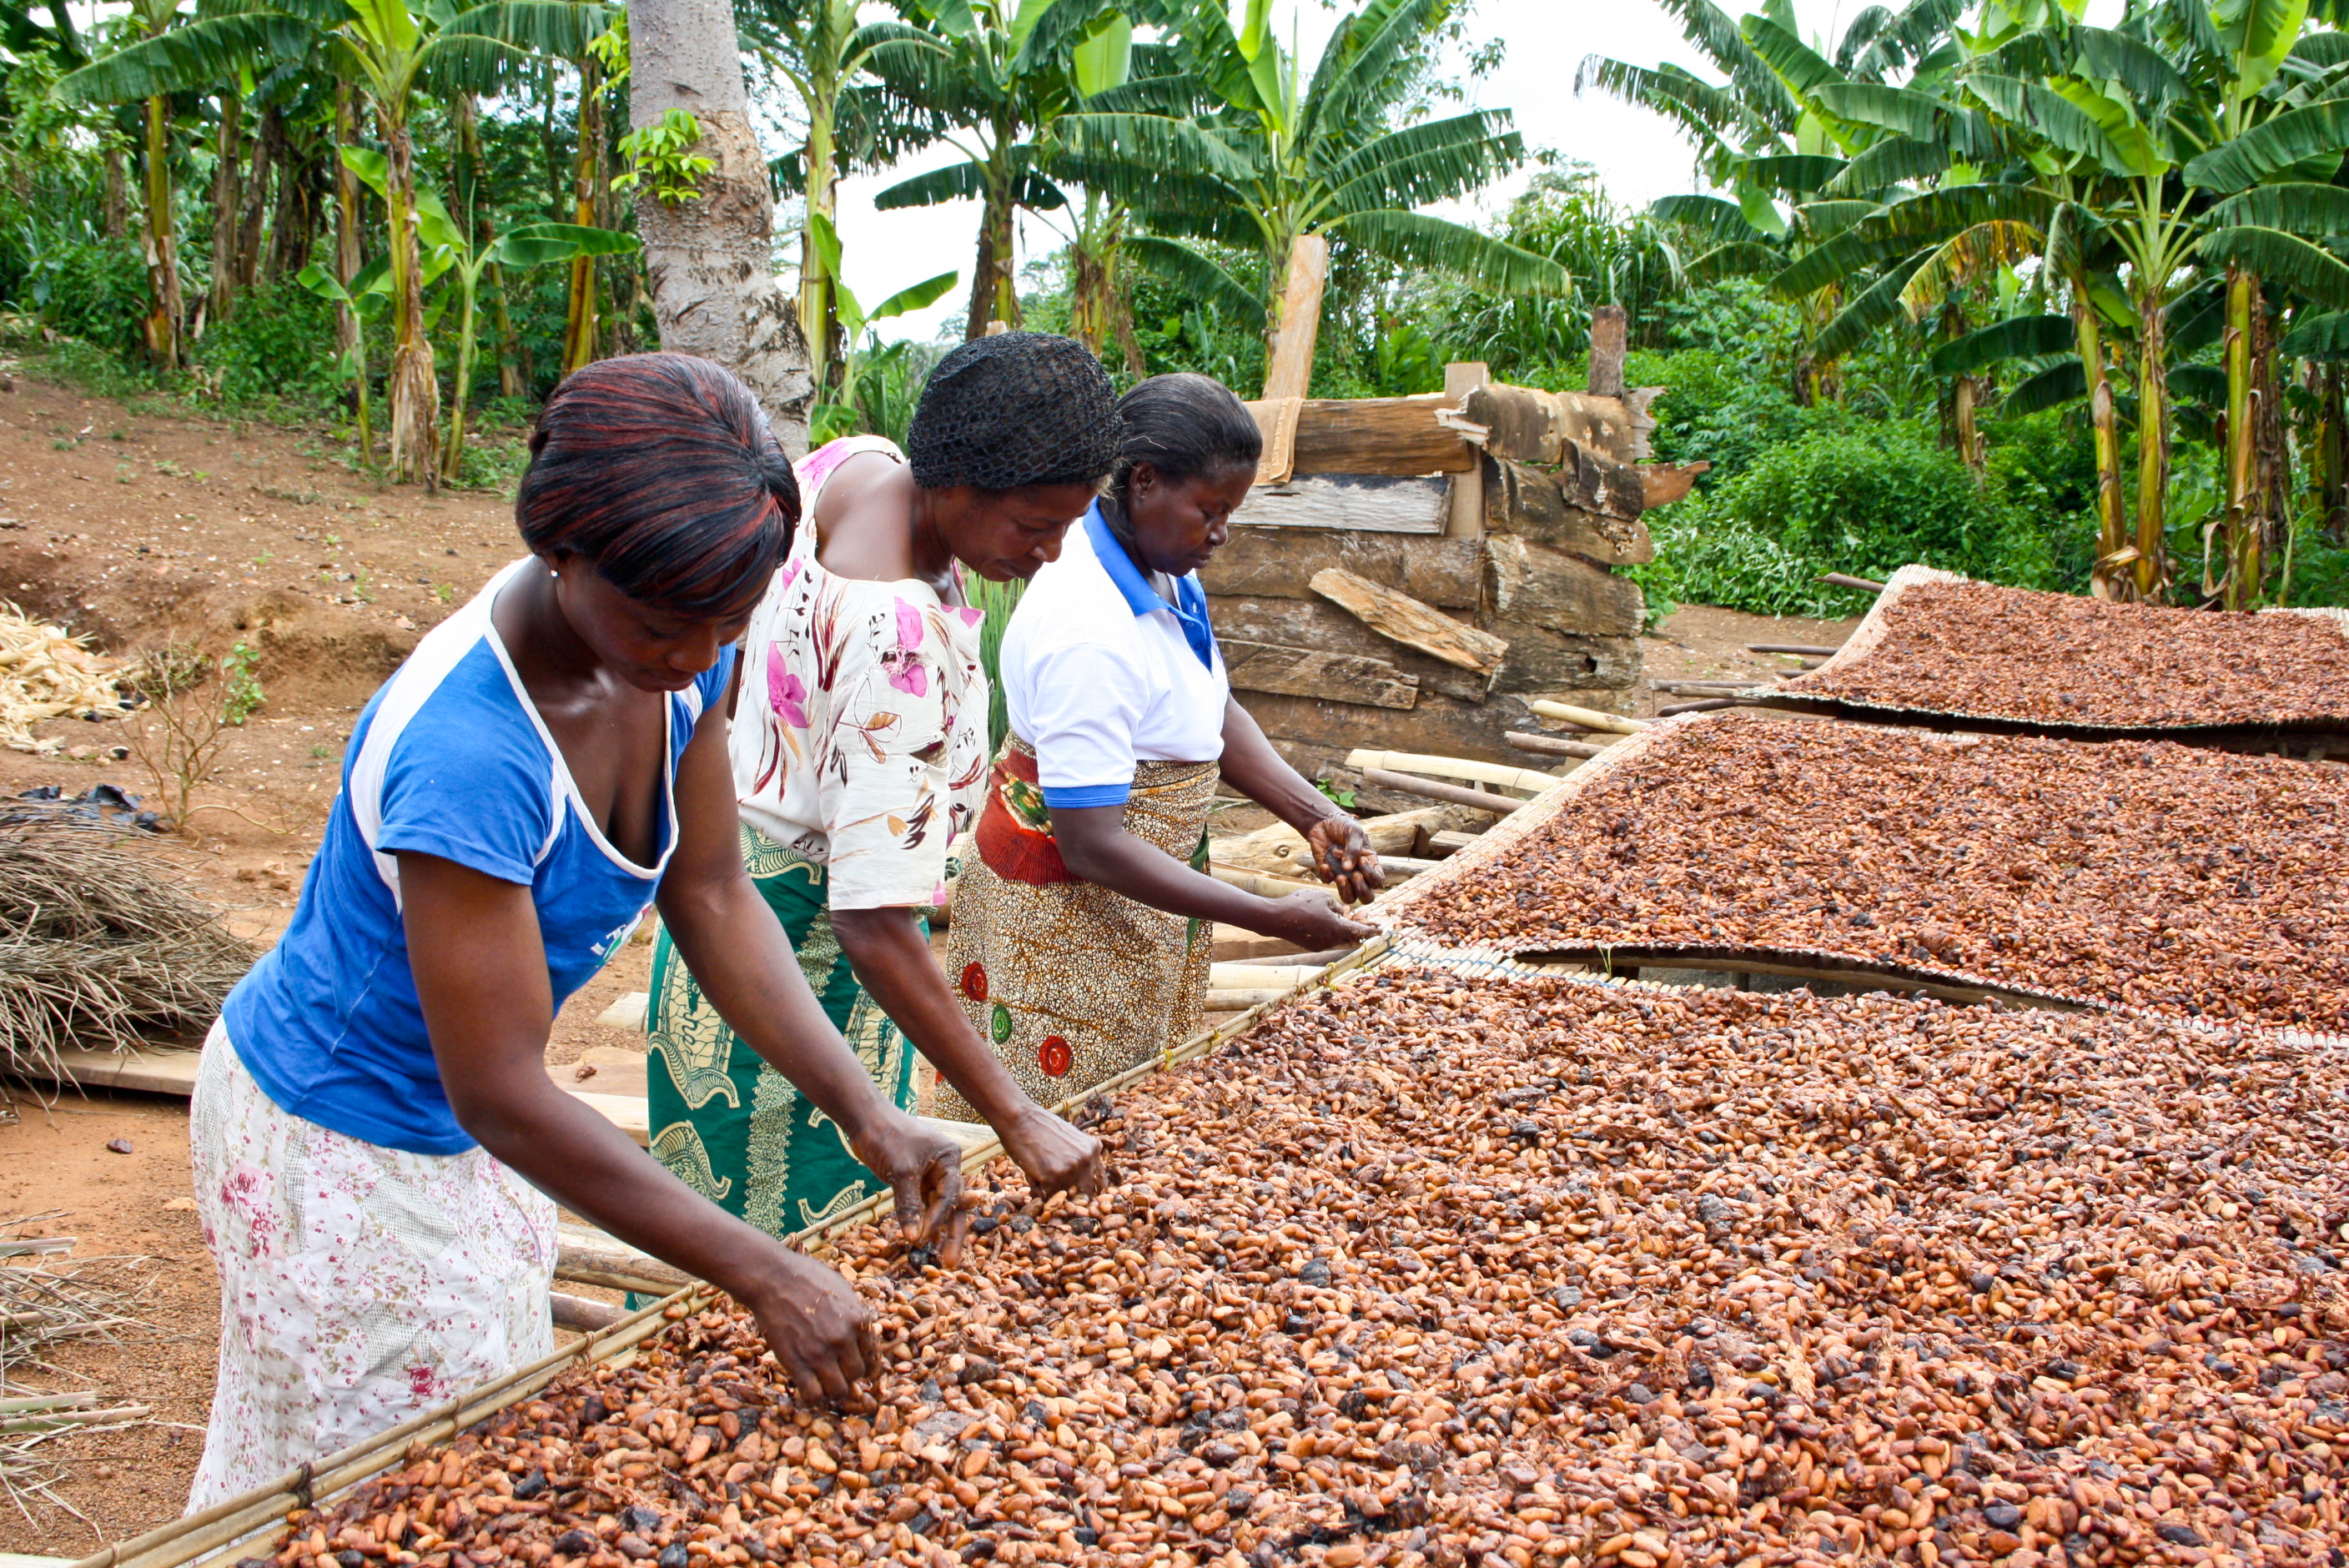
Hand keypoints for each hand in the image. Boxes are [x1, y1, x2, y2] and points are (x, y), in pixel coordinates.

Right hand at [737, 1246, 878, 1404]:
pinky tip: (809, 1388)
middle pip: (857, 1375)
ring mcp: (820, 1354)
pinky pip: (813, 1395)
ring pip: (839, 1390)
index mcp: (858, 1320)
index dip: (864, 1364)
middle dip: (848, 1375)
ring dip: (832, 1388)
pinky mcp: (797, 1364)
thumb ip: (854, 1313)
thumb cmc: (806, 1277)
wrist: (772, 1279)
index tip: (854, 1365)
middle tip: (836, 1371)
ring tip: (823, 1381)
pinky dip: (814, 1397)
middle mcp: (844, 1340)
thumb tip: (861, 1330)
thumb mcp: (842, 1289)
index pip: (872, 1357)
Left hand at [848, 1108, 973, 1264]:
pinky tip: (923, 1240)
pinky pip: (921, 1204)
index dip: (938, 1218)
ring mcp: (930, 1173)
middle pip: (952, 1204)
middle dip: (951, 1233)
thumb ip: (908, 1206)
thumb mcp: (900, 1172)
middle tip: (949, 1262)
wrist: (865, 1119)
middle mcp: (944, 1166)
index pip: (950, 1194)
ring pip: (937, 1207)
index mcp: (950, 1157)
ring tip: (941, 1259)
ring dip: (936, 1230)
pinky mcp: (913, 1179)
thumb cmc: (887, 1137)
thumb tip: (913, 1238)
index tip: (924, 1238)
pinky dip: (921, 1220)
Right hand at [997, 1105, 1106, 1202]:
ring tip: (1038, 1169)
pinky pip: (1044, 1194)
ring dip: (1048, 1188)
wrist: (1019, 1117)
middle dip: (1069, 1194)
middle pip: (1084, 1193)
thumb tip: (1082, 1181)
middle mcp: (1086, 1160)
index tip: (1076, 1192)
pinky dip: (1036, 1187)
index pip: (1099, 1182)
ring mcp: (1071, 1169)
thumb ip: (1079, 1155)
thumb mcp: (1069, 1137)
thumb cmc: (1038, 1126)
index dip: (1086, 1189)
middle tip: (1053, 1187)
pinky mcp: (1053, 1177)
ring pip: (1061, 1195)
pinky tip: (1030, 1170)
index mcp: (1092, 1149)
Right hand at [1264, 887, 1377, 949]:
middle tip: (1366, 919)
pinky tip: (1328, 918)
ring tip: (1344, 914)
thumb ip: (1336, 906)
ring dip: (1343, 927)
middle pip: (1351, 935)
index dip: (1371, 929)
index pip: (1360, 930)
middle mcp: (1331, 940)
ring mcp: (1320, 945)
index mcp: (1338, 928)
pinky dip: (1331, 929)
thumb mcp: (1323, 898)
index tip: (1381, 930)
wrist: (1276, 918)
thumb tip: (1340, 913)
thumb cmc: (1301, 904)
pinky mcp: (1311, 945)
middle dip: (1358, 927)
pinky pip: (1327, 937)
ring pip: (1338, 936)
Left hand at [1304, 815, 1384, 905]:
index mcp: (1370, 864)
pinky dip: (1327, 875)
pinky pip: (1328, 882)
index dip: (1372, 876)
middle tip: (1354, 876)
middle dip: (1362, 890)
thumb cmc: (1344, 826)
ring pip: (1349, 897)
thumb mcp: (1353, 833)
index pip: (1377, 880)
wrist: (1324, 822)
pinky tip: (1325, 865)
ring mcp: (1344, 875)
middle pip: (1367, 896)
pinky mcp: (1328, 873)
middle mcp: (1359, 873)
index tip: (1361, 861)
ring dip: (1345, 890)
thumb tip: (1348, 868)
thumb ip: (1353, 850)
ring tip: (1340, 877)